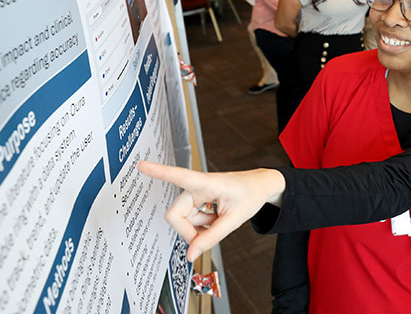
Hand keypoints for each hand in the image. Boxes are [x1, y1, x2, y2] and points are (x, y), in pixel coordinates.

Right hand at [138, 160, 285, 260]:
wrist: (260, 186)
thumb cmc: (250, 195)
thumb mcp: (234, 219)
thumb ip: (212, 238)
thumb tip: (191, 255)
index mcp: (206, 183)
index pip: (178, 176)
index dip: (158, 171)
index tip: (141, 164)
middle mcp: (196, 186)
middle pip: (175, 215)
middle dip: (188, 230)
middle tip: (206, 236)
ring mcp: (195, 194)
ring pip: (183, 220)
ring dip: (198, 227)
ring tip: (218, 220)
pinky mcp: (196, 200)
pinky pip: (190, 219)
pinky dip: (201, 224)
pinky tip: (215, 218)